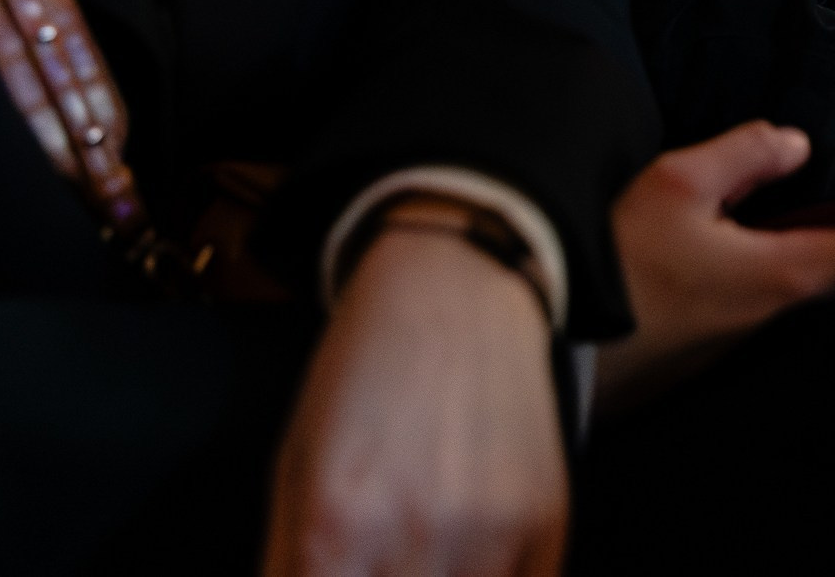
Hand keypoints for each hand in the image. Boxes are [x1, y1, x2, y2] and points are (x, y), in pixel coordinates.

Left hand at [264, 221, 565, 576]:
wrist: (454, 286)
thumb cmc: (364, 374)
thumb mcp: (295, 469)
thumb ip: (287, 562)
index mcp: (334, 525)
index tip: (330, 572)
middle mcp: (416, 534)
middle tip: (372, 559)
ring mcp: (489, 533)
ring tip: (418, 556)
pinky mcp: (546, 524)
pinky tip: (469, 559)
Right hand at [595, 122, 834, 414]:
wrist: (551, 348)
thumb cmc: (616, 265)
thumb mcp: (677, 185)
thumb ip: (744, 154)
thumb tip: (795, 143)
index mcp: (785, 274)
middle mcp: (774, 314)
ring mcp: (740, 337)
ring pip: (798, 279)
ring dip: (818, 240)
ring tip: (823, 195)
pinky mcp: (705, 345)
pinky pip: (758, 294)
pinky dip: (771, 258)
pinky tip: (748, 232)